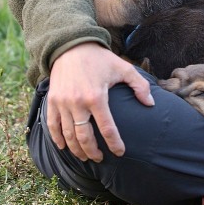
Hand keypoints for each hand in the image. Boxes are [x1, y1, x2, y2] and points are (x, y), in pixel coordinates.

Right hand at [47, 42, 153, 161]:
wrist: (72, 46)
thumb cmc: (100, 58)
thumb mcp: (123, 68)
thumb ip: (139, 85)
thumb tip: (151, 104)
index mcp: (97, 96)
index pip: (107, 129)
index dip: (114, 144)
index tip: (120, 152)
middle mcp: (78, 102)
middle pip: (84, 137)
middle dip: (93, 152)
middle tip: (100, 159)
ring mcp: (63, 103)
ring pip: (68, 135)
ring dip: (76, 149)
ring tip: (85, 156)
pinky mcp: (53, 101)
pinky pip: (53, 126)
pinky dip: (58, 139)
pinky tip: (64, 147)